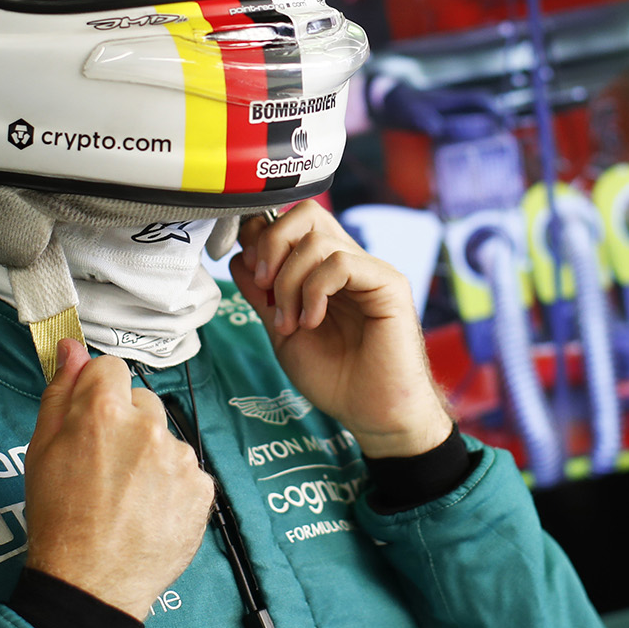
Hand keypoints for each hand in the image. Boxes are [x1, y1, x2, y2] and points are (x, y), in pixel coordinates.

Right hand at [22, 339, 214, 617]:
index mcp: (105, 412)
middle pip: (142, 402)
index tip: (91, 419)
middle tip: (104, 467)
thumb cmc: (58, 519)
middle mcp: (149, 427)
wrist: (90, 585)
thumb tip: (71, 347)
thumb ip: (60, 391)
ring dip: (150, 456)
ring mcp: (180, 459)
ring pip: (165, 438)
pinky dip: (171, 485)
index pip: (111, 368)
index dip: (98, 393)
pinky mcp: (201, 487)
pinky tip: (148, 510)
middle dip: (125, 424)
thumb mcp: (41, 450)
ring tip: (125, 496)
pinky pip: (186, 471)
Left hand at [231, 202, 452, 458]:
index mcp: (325, 269)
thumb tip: (239, 258)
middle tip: (264, 285)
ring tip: (290, 322)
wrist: (372, 413)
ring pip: (318, 239)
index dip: (262, 237)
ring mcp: (370, 270)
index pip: (293, 222)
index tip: (250, 276)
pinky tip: (313, 321)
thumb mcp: (282, 331)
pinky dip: (315, 290)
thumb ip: (263, 294)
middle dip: (272, 244)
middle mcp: (349, 261)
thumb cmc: (335, 378)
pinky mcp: (389, 284)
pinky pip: (342, 262)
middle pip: (307, 213)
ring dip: (289, 281)